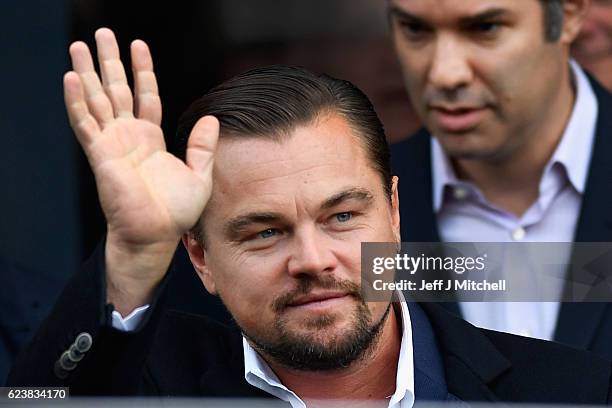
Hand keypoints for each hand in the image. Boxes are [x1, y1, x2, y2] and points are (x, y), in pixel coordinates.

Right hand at [64, 28, 217, 312]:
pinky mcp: (101, 155)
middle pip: (116, 90)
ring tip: (78, 46)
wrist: (157, 235)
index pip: (145, 95)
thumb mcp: (199, 174)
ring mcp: (112, 144)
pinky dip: (78, 101)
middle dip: (109, 61)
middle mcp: (128, 136)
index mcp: (150, 138)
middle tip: (101, 33)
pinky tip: (72, 78)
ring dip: (87, 72)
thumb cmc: (176, 211)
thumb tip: (211, 118)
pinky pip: (86, 123)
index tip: (138, 44)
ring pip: (96, 100)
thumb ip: (202, 146)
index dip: (142, 70)